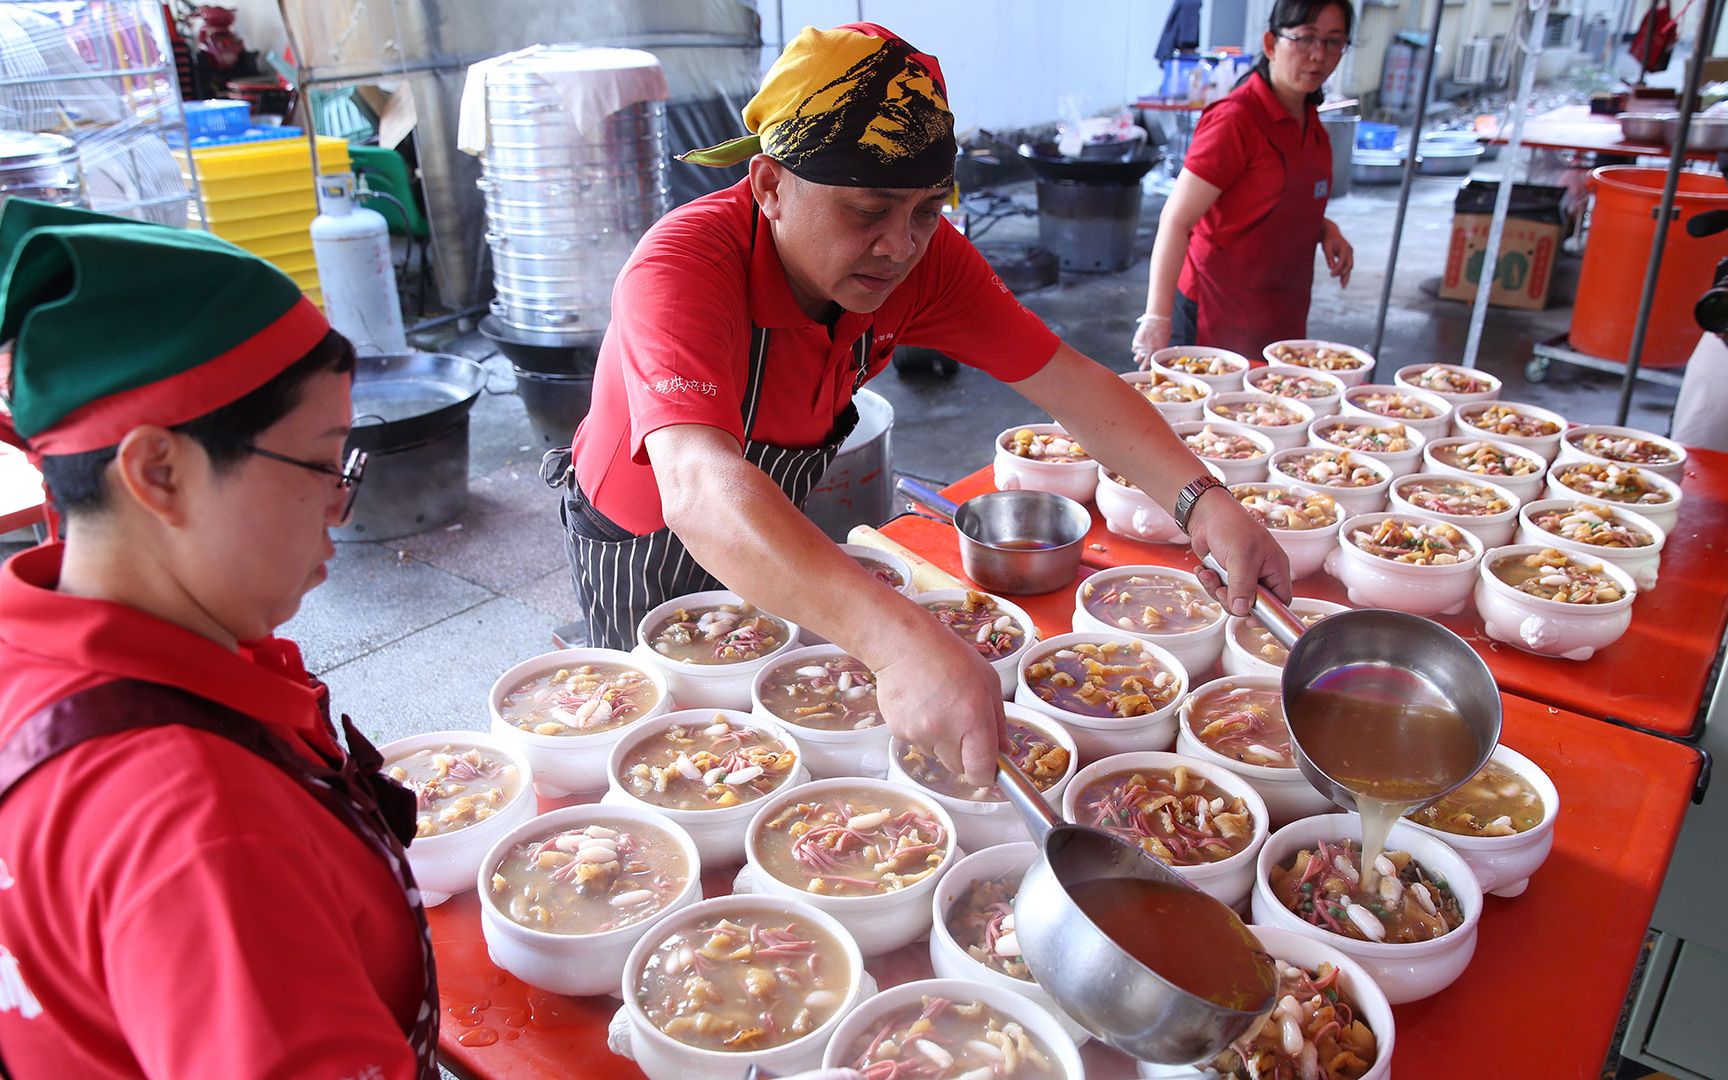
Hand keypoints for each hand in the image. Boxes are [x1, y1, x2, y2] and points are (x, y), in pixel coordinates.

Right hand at [872, 619, 1005, 787]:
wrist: (904, 643)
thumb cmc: (950, 657)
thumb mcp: (988, 683)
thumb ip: (998, 723)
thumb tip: (1003, 753)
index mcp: (973, 719)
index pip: (980, 770)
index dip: (985, 774)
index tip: (986, 769)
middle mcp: (945, 731)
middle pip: (958, 767)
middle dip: (963, 754)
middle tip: (960, 723)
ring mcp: (918, 733)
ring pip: (937, 754)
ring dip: (941, 740)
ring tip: (938, 706)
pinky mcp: (898, 731)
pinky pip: (917, 742)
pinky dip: (922, 730)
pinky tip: (921, 704)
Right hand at [1131, 312, 1171, 367]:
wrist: (1157, 318)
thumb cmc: (1164, 327)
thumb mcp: (1165, 340)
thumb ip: (1161, 348)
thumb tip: (1159, 353)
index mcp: (1159, 352)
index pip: (1155, 364)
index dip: (1153, 367)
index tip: (1152, 368)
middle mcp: (1150, 351)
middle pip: (1144, 365)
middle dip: (1143, 367)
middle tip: (1142, 368)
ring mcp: (1142, 347)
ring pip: (1137, 359)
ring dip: (1138, 358)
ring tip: (1139, 356)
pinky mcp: (1136, 341)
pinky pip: (1134, 349)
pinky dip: (1135, 349)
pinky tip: (1138, 346)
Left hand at [1184, 486, 1291, 616]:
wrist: (1206, 514)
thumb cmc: (1231, 526)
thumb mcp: (1241, 557)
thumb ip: (1243, 585)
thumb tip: (1242, 609)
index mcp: (1275, 569)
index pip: (1280, 601)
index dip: (1268, 613)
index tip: (1249, 619)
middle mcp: (1261, 574)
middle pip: (1253, 605)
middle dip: (1233, 600)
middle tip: (1222, 589)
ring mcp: (1243, 575)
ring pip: (1232, 599)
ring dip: (1217, 590)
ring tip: (1209, 575)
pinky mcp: (1226, 574)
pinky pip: (1219, 590)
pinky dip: (1209, 582)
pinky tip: (1202, 570)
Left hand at [1322, 219, 1352, 287]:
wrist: (1330, 232)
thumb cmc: (1327, 239)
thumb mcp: (1326, 247)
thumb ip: (1329, 257)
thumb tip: (1331, 268)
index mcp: (1344, 248)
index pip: (1342, 261)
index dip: (1337, 269)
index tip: (1331, 274)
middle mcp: (1349, 251)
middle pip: (1349, 265)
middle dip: (1344, 274)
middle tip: (1339, 284)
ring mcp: (1350, 253)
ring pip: (1349, 267)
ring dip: (1346, 276)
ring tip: (1343, 286)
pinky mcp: (1347, 256)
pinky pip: (1347, 266)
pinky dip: (1345, 273)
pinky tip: (1342, 282)